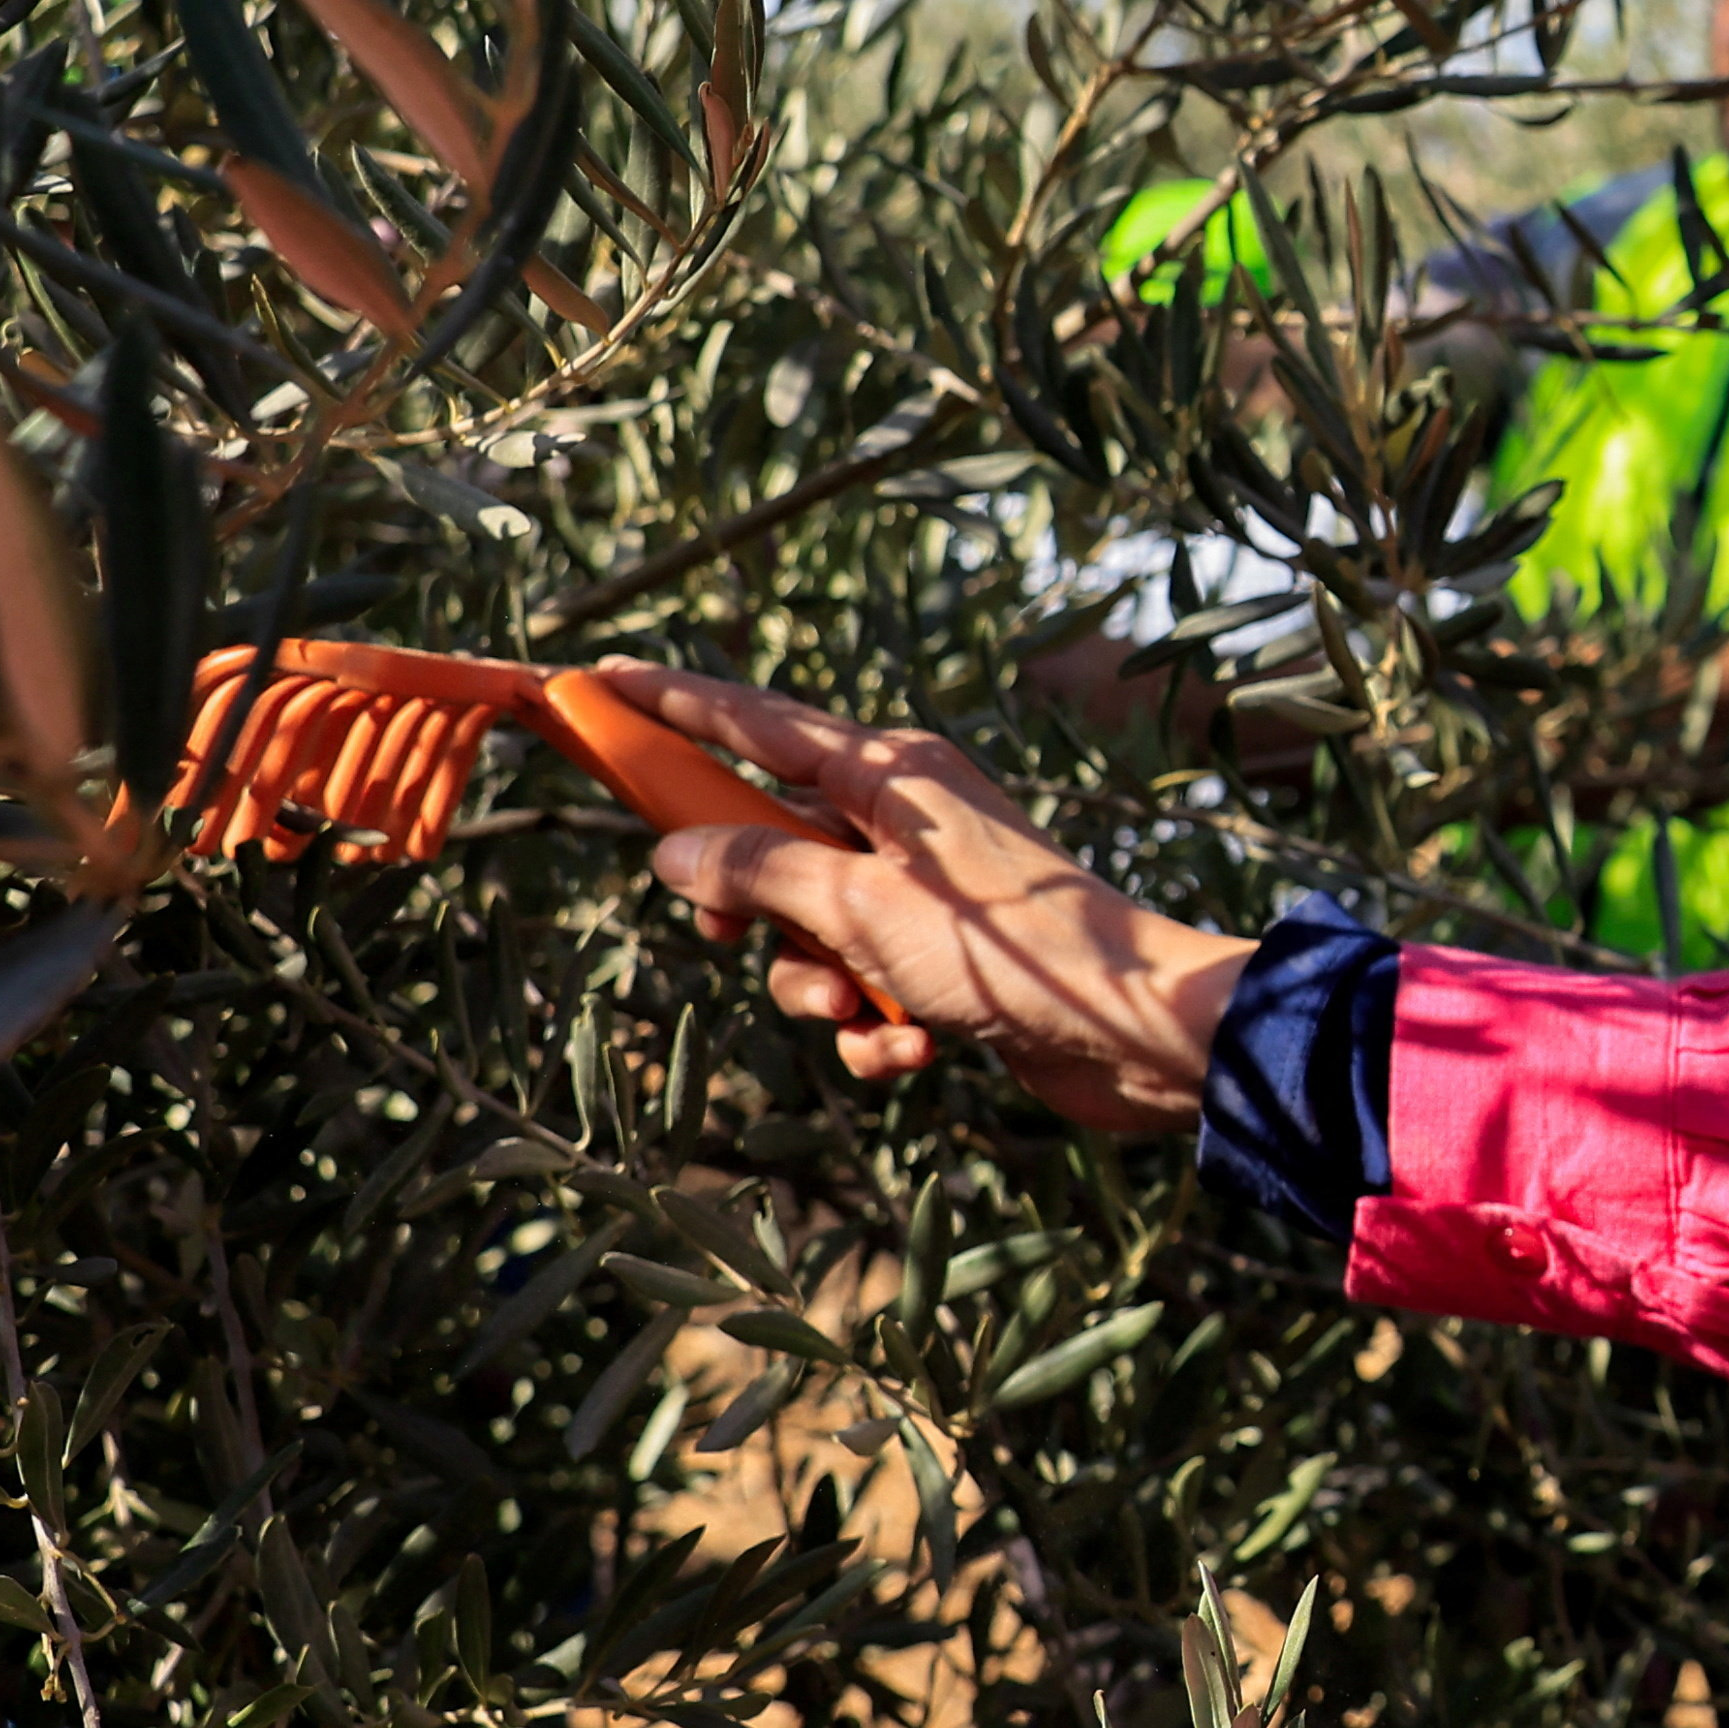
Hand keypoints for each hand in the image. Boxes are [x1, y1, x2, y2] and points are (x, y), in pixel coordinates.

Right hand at [597, 664, 1252, 1137]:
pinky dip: (876, 1029)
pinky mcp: (948, 964)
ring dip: (817, 988)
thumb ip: (757, 874)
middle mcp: (905, 820)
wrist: (1131, 1032)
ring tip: (864, 1008)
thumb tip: (675, 853)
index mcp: (888, 774)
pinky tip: (915, 1048)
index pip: (752, 721)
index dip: (670, 704)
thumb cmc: (1011, 949)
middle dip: (745, 912)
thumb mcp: (858, 906)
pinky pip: (865, 993)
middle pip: (768, 844)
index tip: (597, 680)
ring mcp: (926, 893)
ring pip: (808, 935)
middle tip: (723, 940)